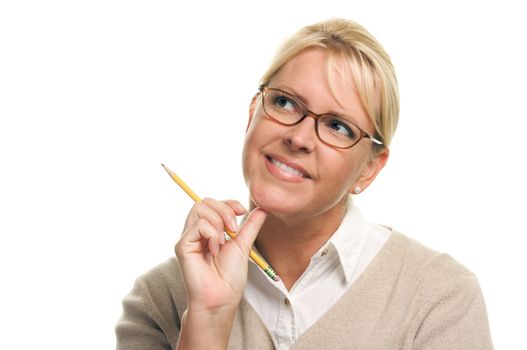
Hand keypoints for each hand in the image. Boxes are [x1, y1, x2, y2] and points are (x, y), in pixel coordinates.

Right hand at [175, 198, 267, 313]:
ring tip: (223, 243)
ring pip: (200, 208)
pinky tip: (214, 251)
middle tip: (234, 229)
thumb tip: (264, 208)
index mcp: (208, 230)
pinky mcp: (182, 245)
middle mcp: (195, 232)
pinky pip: (198, 225)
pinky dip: (212, 235)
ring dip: (219, 222)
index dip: (228, 202)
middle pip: (204, 201)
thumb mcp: (243, 244)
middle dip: (224, 209)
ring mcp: (188, 238)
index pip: (213, 203)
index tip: (242, 212)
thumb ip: (251, 225)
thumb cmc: (229, 277)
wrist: (222, 298)